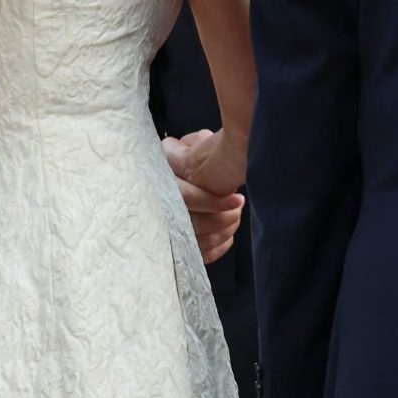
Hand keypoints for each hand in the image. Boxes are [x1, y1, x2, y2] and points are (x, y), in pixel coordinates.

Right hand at [161, 131, 244, 263]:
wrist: (161, 178)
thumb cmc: (177, 160)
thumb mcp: (182, 146)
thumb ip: (194, 144)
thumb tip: (207, 143)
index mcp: (160, 182)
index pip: (187, 197)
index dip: (214, 201)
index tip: (237, 199)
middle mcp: (159, 208)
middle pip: (193, 223)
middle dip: (222, 219)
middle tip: (238, 208)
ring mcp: (165, 230)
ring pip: (197, 241)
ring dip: (223, 232)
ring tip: (235, 218)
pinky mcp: (176, 246)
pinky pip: (198, 254)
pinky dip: (217, 248)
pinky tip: (227, 236)